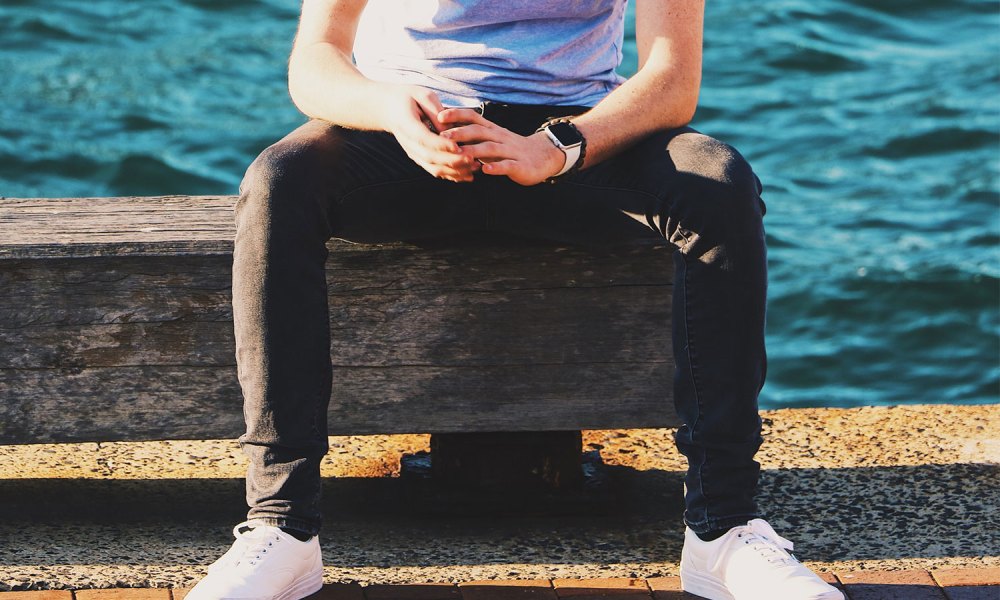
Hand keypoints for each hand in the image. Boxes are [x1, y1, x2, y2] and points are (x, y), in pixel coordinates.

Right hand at [381, 86, 478, 182]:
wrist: (387, 109)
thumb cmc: (407, 97)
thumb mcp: (421, 94)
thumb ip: (435, 110)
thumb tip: (449, 128)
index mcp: (407, 124)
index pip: (424, 138)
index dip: (441, 145)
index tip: (458, 146)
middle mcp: (408, 143)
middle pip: (430, 157)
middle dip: (452, 160)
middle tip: (472, 158)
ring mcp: (413, 153)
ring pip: (433, 168)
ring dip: (455, 171)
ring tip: (475, 167)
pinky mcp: (419, 158)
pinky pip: (434, 170)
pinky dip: (451, 175)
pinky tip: (468, 175)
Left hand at [437, 108, 565, 185]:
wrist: (543, 157)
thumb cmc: (511, 149)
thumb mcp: (492, 138)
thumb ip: (474, 135)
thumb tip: (447, 130)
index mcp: (492, 130)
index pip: (473, 117)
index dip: (457, 115)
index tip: (439, 116)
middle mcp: (500, 137)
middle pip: (479, 131)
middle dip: (460, 132)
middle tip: (442, 136)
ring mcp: (510, 151)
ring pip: (490, 148)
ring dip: (474, 150)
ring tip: (459, 153)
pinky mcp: (520, 166)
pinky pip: (507, 165)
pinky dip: (497, 168)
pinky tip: (486, 170)